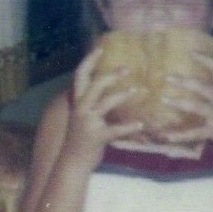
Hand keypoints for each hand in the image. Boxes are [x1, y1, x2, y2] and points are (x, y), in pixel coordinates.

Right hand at [64, 48, 143, 162]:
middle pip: (95, 85)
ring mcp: (87, 123)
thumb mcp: (80, 116)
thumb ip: (89, 102)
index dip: (89, 61)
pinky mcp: (97, 137)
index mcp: (76, 102)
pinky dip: (129, 126)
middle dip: (112, 75)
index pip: (80, 76)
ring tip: (139, 90)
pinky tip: (140, 124)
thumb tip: (102, 85)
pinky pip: (116, 130)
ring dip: (124, 95)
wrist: (72, 163)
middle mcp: (80, 110)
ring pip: (107, 103)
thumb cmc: (80, 138)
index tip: (100, 48)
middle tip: (128, 69)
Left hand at [162, 52, 212, 158]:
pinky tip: (167, 136)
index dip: (206, 60)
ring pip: (197, 106)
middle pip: (204, 87)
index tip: (191, 52)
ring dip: (179, 103)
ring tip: (164, 99)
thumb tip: (191, 80)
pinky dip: (180, 135)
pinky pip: (195, 133)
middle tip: (168, 78)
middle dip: (186, 82)